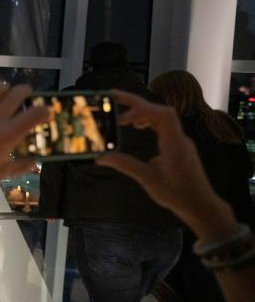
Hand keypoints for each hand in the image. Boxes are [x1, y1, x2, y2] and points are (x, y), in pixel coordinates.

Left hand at [0, 82, 48, 207]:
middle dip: (25, 91)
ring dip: (3, 87)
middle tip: (26, 93)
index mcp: (6, 137)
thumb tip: (35, 163)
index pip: (34, 115)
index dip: (44, 110)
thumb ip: (20, 166)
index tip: (46, 110)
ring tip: (3, 91)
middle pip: (16, 94)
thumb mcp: (0, 174)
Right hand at [94, 90, 235, 238]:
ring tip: (123, 115)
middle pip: (160, 110)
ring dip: (142, 112)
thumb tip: (101, 157)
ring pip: (162, 117)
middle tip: (113, 96)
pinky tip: (138, 127)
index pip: (162, 115)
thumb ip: (125, 165)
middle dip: (136, 103)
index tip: (122, 118)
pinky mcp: (179, 146)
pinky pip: (163, 126)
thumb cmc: (177, 194)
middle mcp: (179, 138)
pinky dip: (148, 121)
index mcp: (174, 144)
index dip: (142, 110)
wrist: (200, 205)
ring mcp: (180, 141)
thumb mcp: (148, 179)